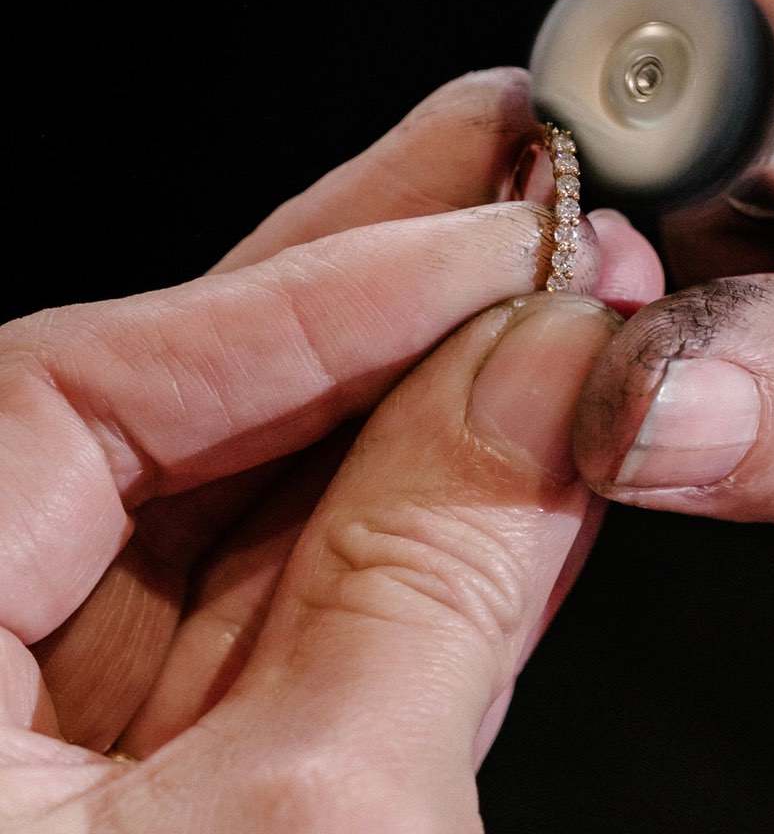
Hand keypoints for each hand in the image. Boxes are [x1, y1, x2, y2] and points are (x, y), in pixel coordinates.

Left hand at [1, 68, 661, 829]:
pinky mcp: (168, 784)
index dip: (320, 294)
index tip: (491, 236)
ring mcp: (55, 735)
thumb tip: (538, 373)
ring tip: (554, 280)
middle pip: (176, 420)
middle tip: (511, 170)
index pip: (73, 387)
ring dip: (433, 405)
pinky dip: (427, 541)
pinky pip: (300, 616)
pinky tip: (536, 445)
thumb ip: (428, 579)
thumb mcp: (313, 833)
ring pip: (263, 513)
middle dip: (378, 295)